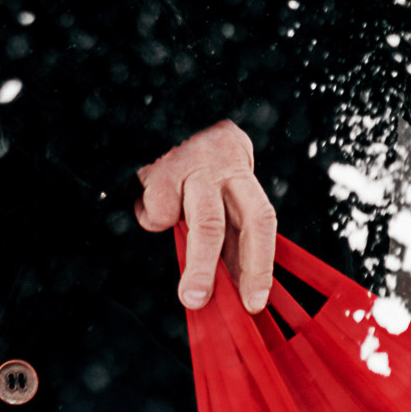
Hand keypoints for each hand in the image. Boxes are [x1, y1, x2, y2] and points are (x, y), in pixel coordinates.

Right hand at [134, 118, 276, 314]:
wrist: (153, 106)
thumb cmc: (187, 162)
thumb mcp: (211, 186)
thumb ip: (222, 228)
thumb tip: (229, 287)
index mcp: (241, 174)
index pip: (262, 220)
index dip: (262, 262)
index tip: (257, 302)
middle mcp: (226, 167)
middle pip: (251, 218)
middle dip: (253, 266)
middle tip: (247, 305)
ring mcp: (197, 165)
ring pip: (207, 221)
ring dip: (202, 265)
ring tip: (192, 298)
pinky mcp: (163, 168)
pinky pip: (159, 210)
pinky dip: (151, 219)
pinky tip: (149, 205)